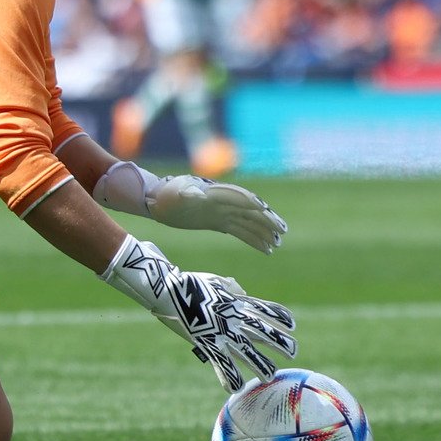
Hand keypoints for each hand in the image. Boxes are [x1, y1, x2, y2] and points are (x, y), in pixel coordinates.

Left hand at [92, 160, 286, 253]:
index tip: (268, 213)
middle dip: (266, 219)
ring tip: (277, 243)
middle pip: (249, 211)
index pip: (239, 198)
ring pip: (247, 222)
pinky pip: (240, 231)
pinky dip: (252, 238)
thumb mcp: (174, 193)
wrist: (157, 199)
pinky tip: (264, 248)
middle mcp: (222, 202)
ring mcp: (221, 212)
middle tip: (282, 231)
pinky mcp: (218, 222)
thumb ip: (187, 193)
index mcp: (215, 193)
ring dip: (262, 231)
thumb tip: (196, 194)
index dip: (254, 205)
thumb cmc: (165, 194)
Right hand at [101, 235, 296, 391]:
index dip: (280, 317)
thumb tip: (239, 290)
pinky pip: (222, 364)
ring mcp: (222, 331)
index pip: (266, 310)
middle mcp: (235, 318)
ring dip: (260, 365)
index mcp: (237, 302)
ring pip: (249, 352)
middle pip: (265, 332)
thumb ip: (229, 287)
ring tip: (269, 376)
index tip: (292, 324)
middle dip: (281, 343)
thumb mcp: (213, 280)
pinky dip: (228, 376)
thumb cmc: (188, 282)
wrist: (168, 287)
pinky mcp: (207, 342)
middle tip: (293, 352)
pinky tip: (235, 388)